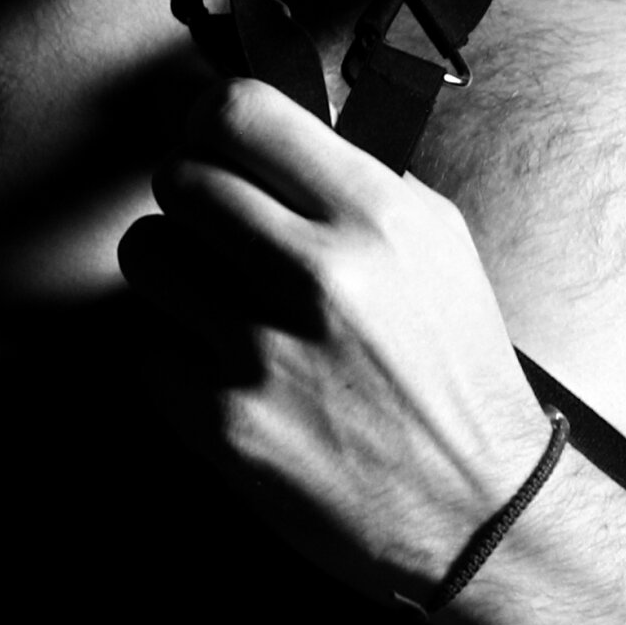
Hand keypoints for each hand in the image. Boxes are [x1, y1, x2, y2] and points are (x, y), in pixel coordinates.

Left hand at [117, 77, 554, 603]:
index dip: (207, 118)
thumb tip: (269, 137)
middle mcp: (317, 274)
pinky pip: (148, 347)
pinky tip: (227, 369)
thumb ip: (354, 180)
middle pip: (180, 178)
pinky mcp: (224, 422)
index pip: (242, 112)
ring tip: (216, 297)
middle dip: (193, 198)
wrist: (477, 511)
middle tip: (218, 229)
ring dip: (173, 269)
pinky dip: (177, 355)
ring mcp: (263, 350)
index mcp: (375, 217)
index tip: (207, 137)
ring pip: (147, 254)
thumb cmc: (456, 378)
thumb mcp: (438, 245)